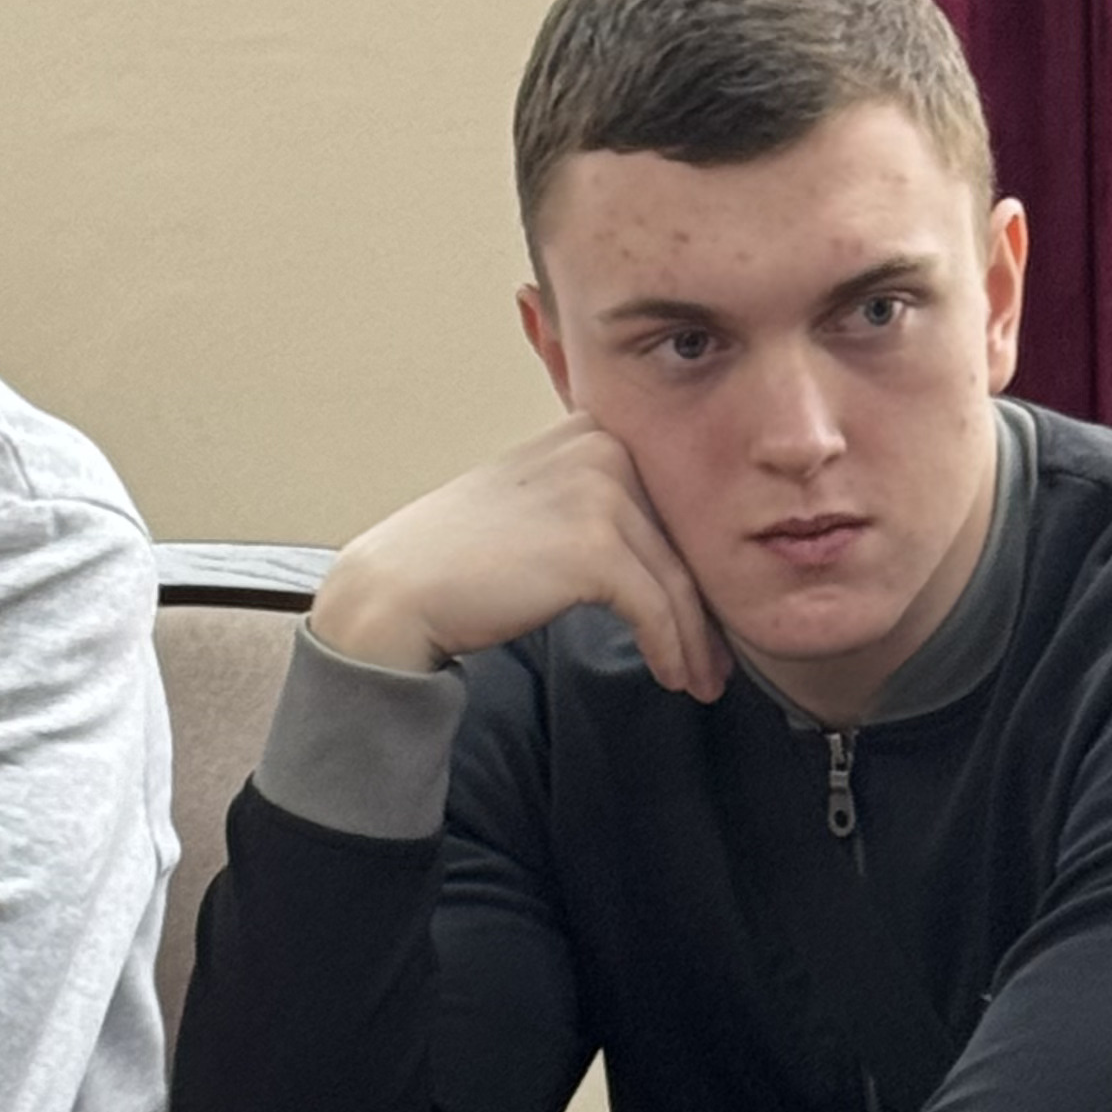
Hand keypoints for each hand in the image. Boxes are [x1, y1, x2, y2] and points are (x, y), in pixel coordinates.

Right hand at [312, 415, 730, 702]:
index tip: (702, 616)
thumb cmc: (457, 559)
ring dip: (693, 641)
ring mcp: (599, 491)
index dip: (688, 565)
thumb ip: (588, 498)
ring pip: (675, 580)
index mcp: (589, 429)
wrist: (397, 590)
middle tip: (714, 662)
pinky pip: (657, 609)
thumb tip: (658, 544)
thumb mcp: (532, 501)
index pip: (664, 504)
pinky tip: (673, 677)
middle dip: (700, 609)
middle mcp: (600, 446)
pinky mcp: (596, 545)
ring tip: (700, 682)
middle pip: (676, 541)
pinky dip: (671, 649)